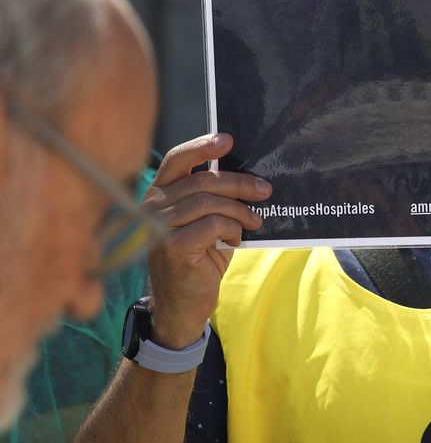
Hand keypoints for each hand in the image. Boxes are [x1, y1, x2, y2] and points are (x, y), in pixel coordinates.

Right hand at [144, 133, 269, 347]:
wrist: (182, 303)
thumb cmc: (198, 258)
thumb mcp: (205, 222)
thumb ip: (214, 198)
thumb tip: (248, 175)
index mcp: (159, 194)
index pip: (176, 159)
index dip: (202, 147)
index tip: (228, 140)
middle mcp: (152, 206)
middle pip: (202, 180)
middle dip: (240, 183)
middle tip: (265, 190)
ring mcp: (158, 226)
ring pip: (210, 202)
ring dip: (240, 210)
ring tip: (255, 221)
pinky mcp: (172, 246)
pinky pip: (213, 225)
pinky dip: (232, 229)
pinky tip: (236, 240)